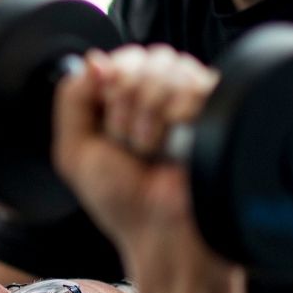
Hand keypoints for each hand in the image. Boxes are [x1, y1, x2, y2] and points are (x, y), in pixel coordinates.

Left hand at [51, 44, 217, 254]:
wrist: (162, 234)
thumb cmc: (122, 200)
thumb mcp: (75, 150)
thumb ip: (72, 99)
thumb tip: (93, 59)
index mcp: (129, 99)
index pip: (120, 58)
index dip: (108, 88)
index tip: (108, 125)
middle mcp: (164, 94)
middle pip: (143, 58)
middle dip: (125, 105)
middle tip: (130, 145)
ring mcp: (194, 100)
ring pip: (166, 67)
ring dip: (147, 117)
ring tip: (151, 152)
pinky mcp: (221, 109)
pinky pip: (195, 84)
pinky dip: (176, 117)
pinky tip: (175, 147)